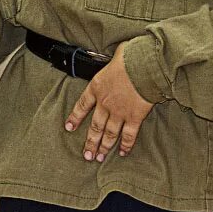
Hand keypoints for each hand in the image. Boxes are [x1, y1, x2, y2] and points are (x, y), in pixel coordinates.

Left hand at [65, 43, 153, 161]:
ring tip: (98, 158)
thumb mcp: (114, 56)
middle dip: (90, 142)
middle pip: (95, 126)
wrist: (144, 66)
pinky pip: (128, 135)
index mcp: (96, 87)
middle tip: (86, 155)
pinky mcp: (135, 117)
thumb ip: (113, 61)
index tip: (68, 128)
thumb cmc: (130, 57)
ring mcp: (119, 112)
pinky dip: (125, 145)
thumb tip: (119, 53)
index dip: (75, 117)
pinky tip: (122, 152)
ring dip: (103, 147)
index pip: (82, 105)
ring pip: (109, 133)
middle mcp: (105, 102)